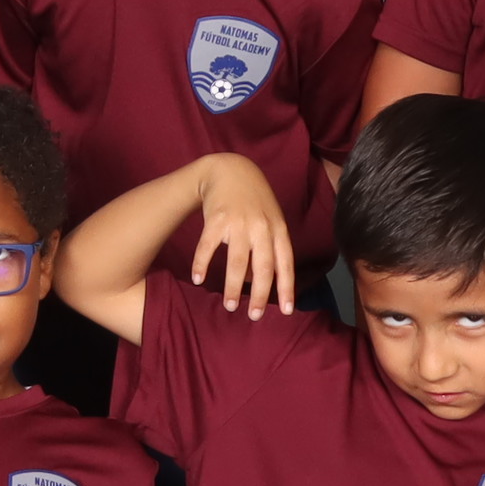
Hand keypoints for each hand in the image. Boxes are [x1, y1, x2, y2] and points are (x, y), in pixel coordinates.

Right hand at [186, 154, 295, 314]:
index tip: (287, 311)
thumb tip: (259, 282)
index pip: (285, 263)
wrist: (229, 169)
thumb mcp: (270, 219)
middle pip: (263, 267)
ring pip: (237, 262)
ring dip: (234, 287)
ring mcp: (238, 222)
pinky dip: (201, 264)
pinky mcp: (217, 218)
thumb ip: (269, 248)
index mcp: (278, 228)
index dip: (287, 287)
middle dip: (260, 295)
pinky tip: (197, 279)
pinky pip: (208, 247)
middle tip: (255, 316)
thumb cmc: (253, 200)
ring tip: (231, 306)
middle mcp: (261, 227)